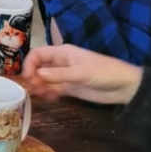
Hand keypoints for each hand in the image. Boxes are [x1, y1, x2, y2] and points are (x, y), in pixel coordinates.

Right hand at [22, 44, 142, 106]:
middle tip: (31, 88)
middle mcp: (61, 63)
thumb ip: (58, 74)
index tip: (26, 77)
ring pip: (45, 79)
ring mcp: (65, 76)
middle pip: (39, 66)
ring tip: (37, 95)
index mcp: (63, 52)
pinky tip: (47, 99)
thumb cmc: (104, 72)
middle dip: (32, 76)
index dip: (29, 63)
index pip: (38, 54)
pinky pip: (53, 89)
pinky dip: (48, 93)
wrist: (124, 87)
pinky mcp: (70, 88)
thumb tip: (36, 74)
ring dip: (39, 86)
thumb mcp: (81, 73)